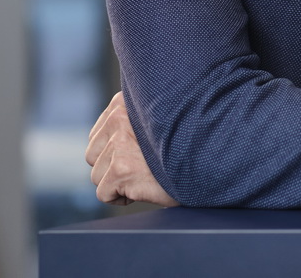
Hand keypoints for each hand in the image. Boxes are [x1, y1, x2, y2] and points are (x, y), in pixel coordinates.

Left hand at [85, 91, 178, 206]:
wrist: (207, 161)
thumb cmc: (183, 145)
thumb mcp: (154, 120)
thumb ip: (129, 122)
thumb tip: (107, 140)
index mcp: (124, 102)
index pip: (99, 134)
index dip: (116, 151)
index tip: (138, 153)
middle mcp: (119, 117)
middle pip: (92, 155)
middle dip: (112, 167)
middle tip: (141, 167)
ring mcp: (119, 143)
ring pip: (97, 176)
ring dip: (118, 182)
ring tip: (145, 175)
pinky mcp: (120, 169)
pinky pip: (104, 193)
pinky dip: (122, 198)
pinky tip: (144, 187)